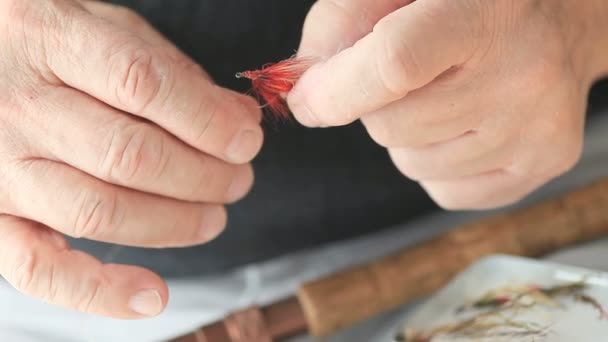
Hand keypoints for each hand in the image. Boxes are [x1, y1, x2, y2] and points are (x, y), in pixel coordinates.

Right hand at [0, 0, 262, 317]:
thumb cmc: (56, 48)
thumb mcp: (111, 29)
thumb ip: (173, 70)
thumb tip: (239, 119)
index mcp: (52, 39)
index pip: (141, 83)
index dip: (207, 120)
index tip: (246, 141)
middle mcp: (19, 105)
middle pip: (128, 156)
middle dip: (203, 177)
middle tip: (237, 180)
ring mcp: (1, 167)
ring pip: (98, 212)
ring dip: (174, 224)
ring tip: (213, 216)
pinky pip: (39, 269)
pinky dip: (99, 292)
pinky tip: (151, 295)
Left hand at [289, 0, 607, 208]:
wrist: (559, 18)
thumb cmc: (469, 0)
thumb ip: (340, 26)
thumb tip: (304, 94)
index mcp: (483, 14)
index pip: (394, 66)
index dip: (336, 91)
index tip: (307, 100)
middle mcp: (524, 75)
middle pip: (391, 127)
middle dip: (373, 107)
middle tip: (405, 77)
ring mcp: (538, 128)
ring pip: (412, 164)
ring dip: (405, 135)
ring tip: (442, 93)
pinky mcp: (544, 163)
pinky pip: (443, 190)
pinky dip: (434, 163)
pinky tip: (462, 124)